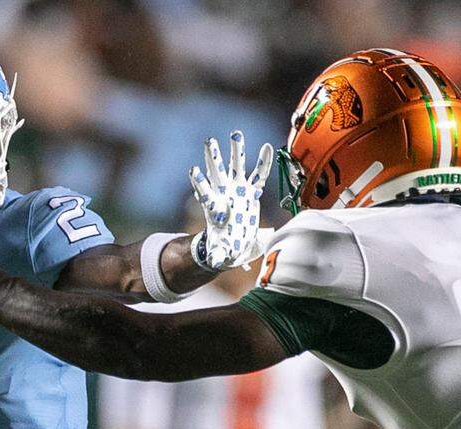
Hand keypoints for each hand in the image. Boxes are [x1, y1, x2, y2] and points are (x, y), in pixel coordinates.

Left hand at [189, 130, 273, 270]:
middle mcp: (224, 195)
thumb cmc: (225, 247)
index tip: (193, 170)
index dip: (199, 182)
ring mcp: (237, 191)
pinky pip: (258, 175)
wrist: (233, 242)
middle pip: (217, 173)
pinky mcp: (250, 192)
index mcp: (215, 209)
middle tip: (209, 141)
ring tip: (236, 134)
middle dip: (213, 158)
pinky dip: (263, 163)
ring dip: (237, 151)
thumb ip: (218, 255)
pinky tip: (267, 148)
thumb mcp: (221, 253)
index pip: (205, 193)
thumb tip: (214, 262)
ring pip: (237, 167)